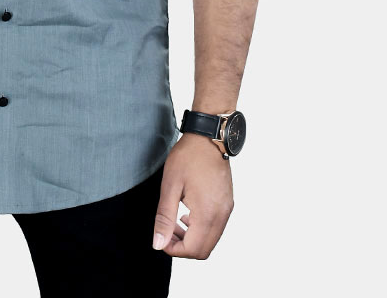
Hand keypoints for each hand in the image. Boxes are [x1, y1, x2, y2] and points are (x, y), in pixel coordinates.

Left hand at [152, 132, 233, 258]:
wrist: (209, 136)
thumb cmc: (188, 157)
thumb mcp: (170, 186)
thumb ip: (164, 217)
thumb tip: (158, 243)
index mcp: (207, 213)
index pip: (193, 250)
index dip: (173, 249)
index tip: (160, 237)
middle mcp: (221, 216)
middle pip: (203, 250)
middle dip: (183, 246)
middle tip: (167, 231)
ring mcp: (227, 209)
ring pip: (211, 240)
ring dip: (192, 238)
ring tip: (176, 221)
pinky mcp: (228, 203)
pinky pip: (216, 227)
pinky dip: (201, 228)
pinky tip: (188, 212)